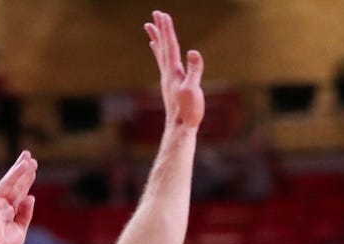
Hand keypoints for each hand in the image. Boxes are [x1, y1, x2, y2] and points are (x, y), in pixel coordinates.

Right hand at [0, 152, 36, 243]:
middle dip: (23, 172)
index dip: (25, 182)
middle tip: (31, 158)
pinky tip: (24, 166)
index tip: (33, 172)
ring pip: (11, 182)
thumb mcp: (19, 230)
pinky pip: (6, 185)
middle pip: (14, 185)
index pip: (18, 194)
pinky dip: (15, 175)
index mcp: (6, 212)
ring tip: (29, 157)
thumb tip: (31, 196)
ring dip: (20, 169)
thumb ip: (25, 214)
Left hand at [146, 11, 205, 131]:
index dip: (167, 29)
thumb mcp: (193, 90)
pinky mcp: (169, 85)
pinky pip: (162, 64)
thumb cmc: (188, 111)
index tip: (163, 15)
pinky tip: (157, 51)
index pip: (170, 46)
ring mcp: (167, 79)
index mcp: (173, 72)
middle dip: (160, 29)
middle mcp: (167, 73)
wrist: (179, 128)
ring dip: (156, 39)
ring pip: (160, 54)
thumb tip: (194, 52)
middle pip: (163, 46)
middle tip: (156, 14)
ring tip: (150, 27)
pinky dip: (159, 53)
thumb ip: (194, 70)